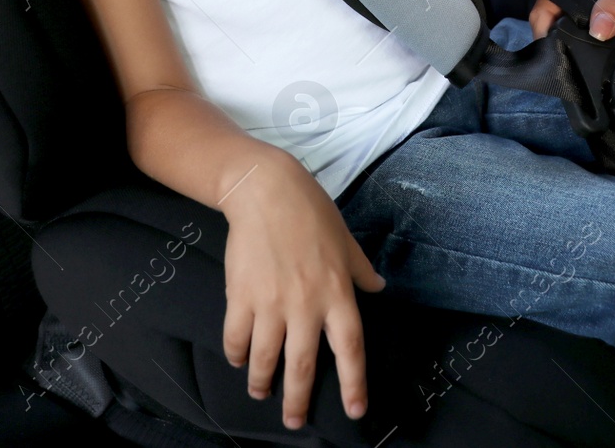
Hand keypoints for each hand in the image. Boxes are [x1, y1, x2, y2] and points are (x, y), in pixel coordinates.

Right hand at [221, 149, 385, 429]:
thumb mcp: (347, 242)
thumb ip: (362, 271)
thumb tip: (379, 288)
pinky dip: (235, 353)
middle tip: (294, 422)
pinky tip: (238, 359)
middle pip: (302, 365)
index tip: (354, 411)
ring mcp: (271, 303)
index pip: (350, 348)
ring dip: (261, 382)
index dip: (353, 383)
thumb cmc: (312, 213)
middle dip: (297, 400)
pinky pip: (236, 337)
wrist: (267, 191)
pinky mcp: (241, 295)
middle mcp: (306, 305)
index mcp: (337, 293)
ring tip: (261, 393)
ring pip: (265, 358)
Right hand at [518, 0, 614, 42]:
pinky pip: (608, 33)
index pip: (541, 17)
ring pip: (590, 36)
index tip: (568, 56)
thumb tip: (598, 33)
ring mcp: (586, 6)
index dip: (547, 38)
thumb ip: (612, 7)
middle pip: (564, 32)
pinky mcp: (602, 13)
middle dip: (592, 47)